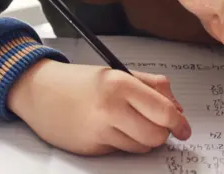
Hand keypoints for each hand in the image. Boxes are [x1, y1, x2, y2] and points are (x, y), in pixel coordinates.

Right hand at [6, 59, 189, 155]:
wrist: (39, 91)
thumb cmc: (80, 82)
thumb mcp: (119, 73)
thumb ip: (153, 87)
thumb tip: (177, 108)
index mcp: (121, 84)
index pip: (164, 111)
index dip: (179, 123)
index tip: (184, 128)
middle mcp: (111, 109)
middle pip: (157, 135)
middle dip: (163, 133)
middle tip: (158, 125)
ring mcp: (99, 131)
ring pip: (142, 147)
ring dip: (143, 139)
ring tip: (129, 123)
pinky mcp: (90, 148)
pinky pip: (121, 151)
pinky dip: (124, 143)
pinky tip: (110, 129)